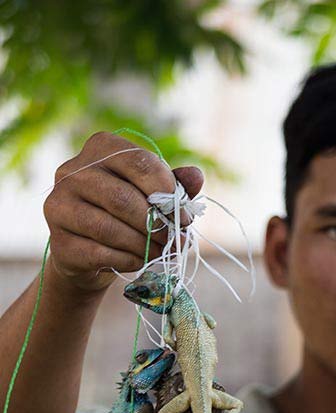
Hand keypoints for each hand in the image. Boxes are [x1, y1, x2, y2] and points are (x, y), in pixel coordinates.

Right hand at [43, 131, 203, 292]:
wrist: (92, 254)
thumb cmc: (129, 216)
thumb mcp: (155, 196)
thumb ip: (175, 185)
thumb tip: (196, 176)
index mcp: (101, 148)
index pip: (139, 162)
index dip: (168, 193)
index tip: (184, 218)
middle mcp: (72, 171)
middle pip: (122, 198)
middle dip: (156, 224)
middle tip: (176, 240)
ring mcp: (59, 206)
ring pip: (109, 228)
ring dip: (144, 246)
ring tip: (162, 253)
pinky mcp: (59, 241)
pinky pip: (100, 253)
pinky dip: (127, 260)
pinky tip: (139, 261)